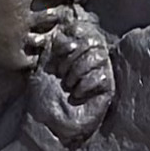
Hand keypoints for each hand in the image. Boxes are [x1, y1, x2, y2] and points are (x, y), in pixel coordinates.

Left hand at [21, 9, 114, 150]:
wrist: (45, 124)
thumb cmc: (43, 98)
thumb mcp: (43, 65)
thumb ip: (53, 44)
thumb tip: (65, 26)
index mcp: (76, 53)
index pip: (85, 31)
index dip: (74, 35)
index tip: (61, 47)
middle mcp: (90, 62)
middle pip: (93, 40)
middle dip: (73, 54)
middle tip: (62, 71)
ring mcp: (100, 76)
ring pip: (99, 56)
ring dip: (78, 70)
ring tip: (69, 84)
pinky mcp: (107, 91)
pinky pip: (103, 74)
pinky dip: (86, 83)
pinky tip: (77, 94)